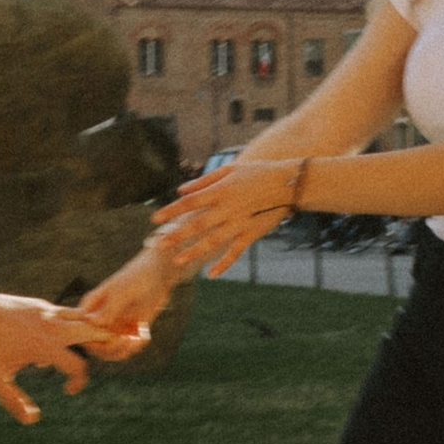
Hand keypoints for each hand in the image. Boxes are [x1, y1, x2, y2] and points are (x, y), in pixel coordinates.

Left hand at [0, 286, 102, 425]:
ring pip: (87, 318)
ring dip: (97, 331)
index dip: (78, 383)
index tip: (66, 391)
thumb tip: (32, 420)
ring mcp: (49, 313)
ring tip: (103, 345)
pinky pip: (70, 314)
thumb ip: (13, 401)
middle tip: (116, 353)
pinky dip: (79, 325)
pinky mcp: (43, 306)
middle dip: (110, 344)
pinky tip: (67, 340)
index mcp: (43, 346)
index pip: (78, 367)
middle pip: (96, 331)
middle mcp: (52, 327)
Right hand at [73, 242, 177, 354]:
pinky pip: (127, 347)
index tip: (110, 336)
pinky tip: (144, 334)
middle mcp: (100, 319)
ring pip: (110, 350)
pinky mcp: (128, 330)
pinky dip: (135, 346)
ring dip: (123, 350)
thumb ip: (109, 307)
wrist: (159, 273)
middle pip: (94, 345)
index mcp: (91, 306)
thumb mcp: (122, 291)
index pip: (80, 329)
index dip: (89, 339)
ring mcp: (114, 326)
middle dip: (109, 349)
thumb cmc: (137, 276)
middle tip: (124, 339)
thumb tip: (91, 321)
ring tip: (135, 339)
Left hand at [152, 161, 299, 279]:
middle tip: (159, 244)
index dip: (171, 211)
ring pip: (213, 241)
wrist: (288, 183)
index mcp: (220, 191)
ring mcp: (240, 223)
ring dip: (195, 252)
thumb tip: (181, 189)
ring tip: (178, 261)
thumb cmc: (257, 172)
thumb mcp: (230, 169)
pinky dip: (224, 264)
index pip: (190, 202)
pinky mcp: (251, 234)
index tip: (155, 219)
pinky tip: (211, 274)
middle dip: (177, 235)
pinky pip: (235, 252)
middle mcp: (227, 209)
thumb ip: (204, 181)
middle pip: (197, 224)